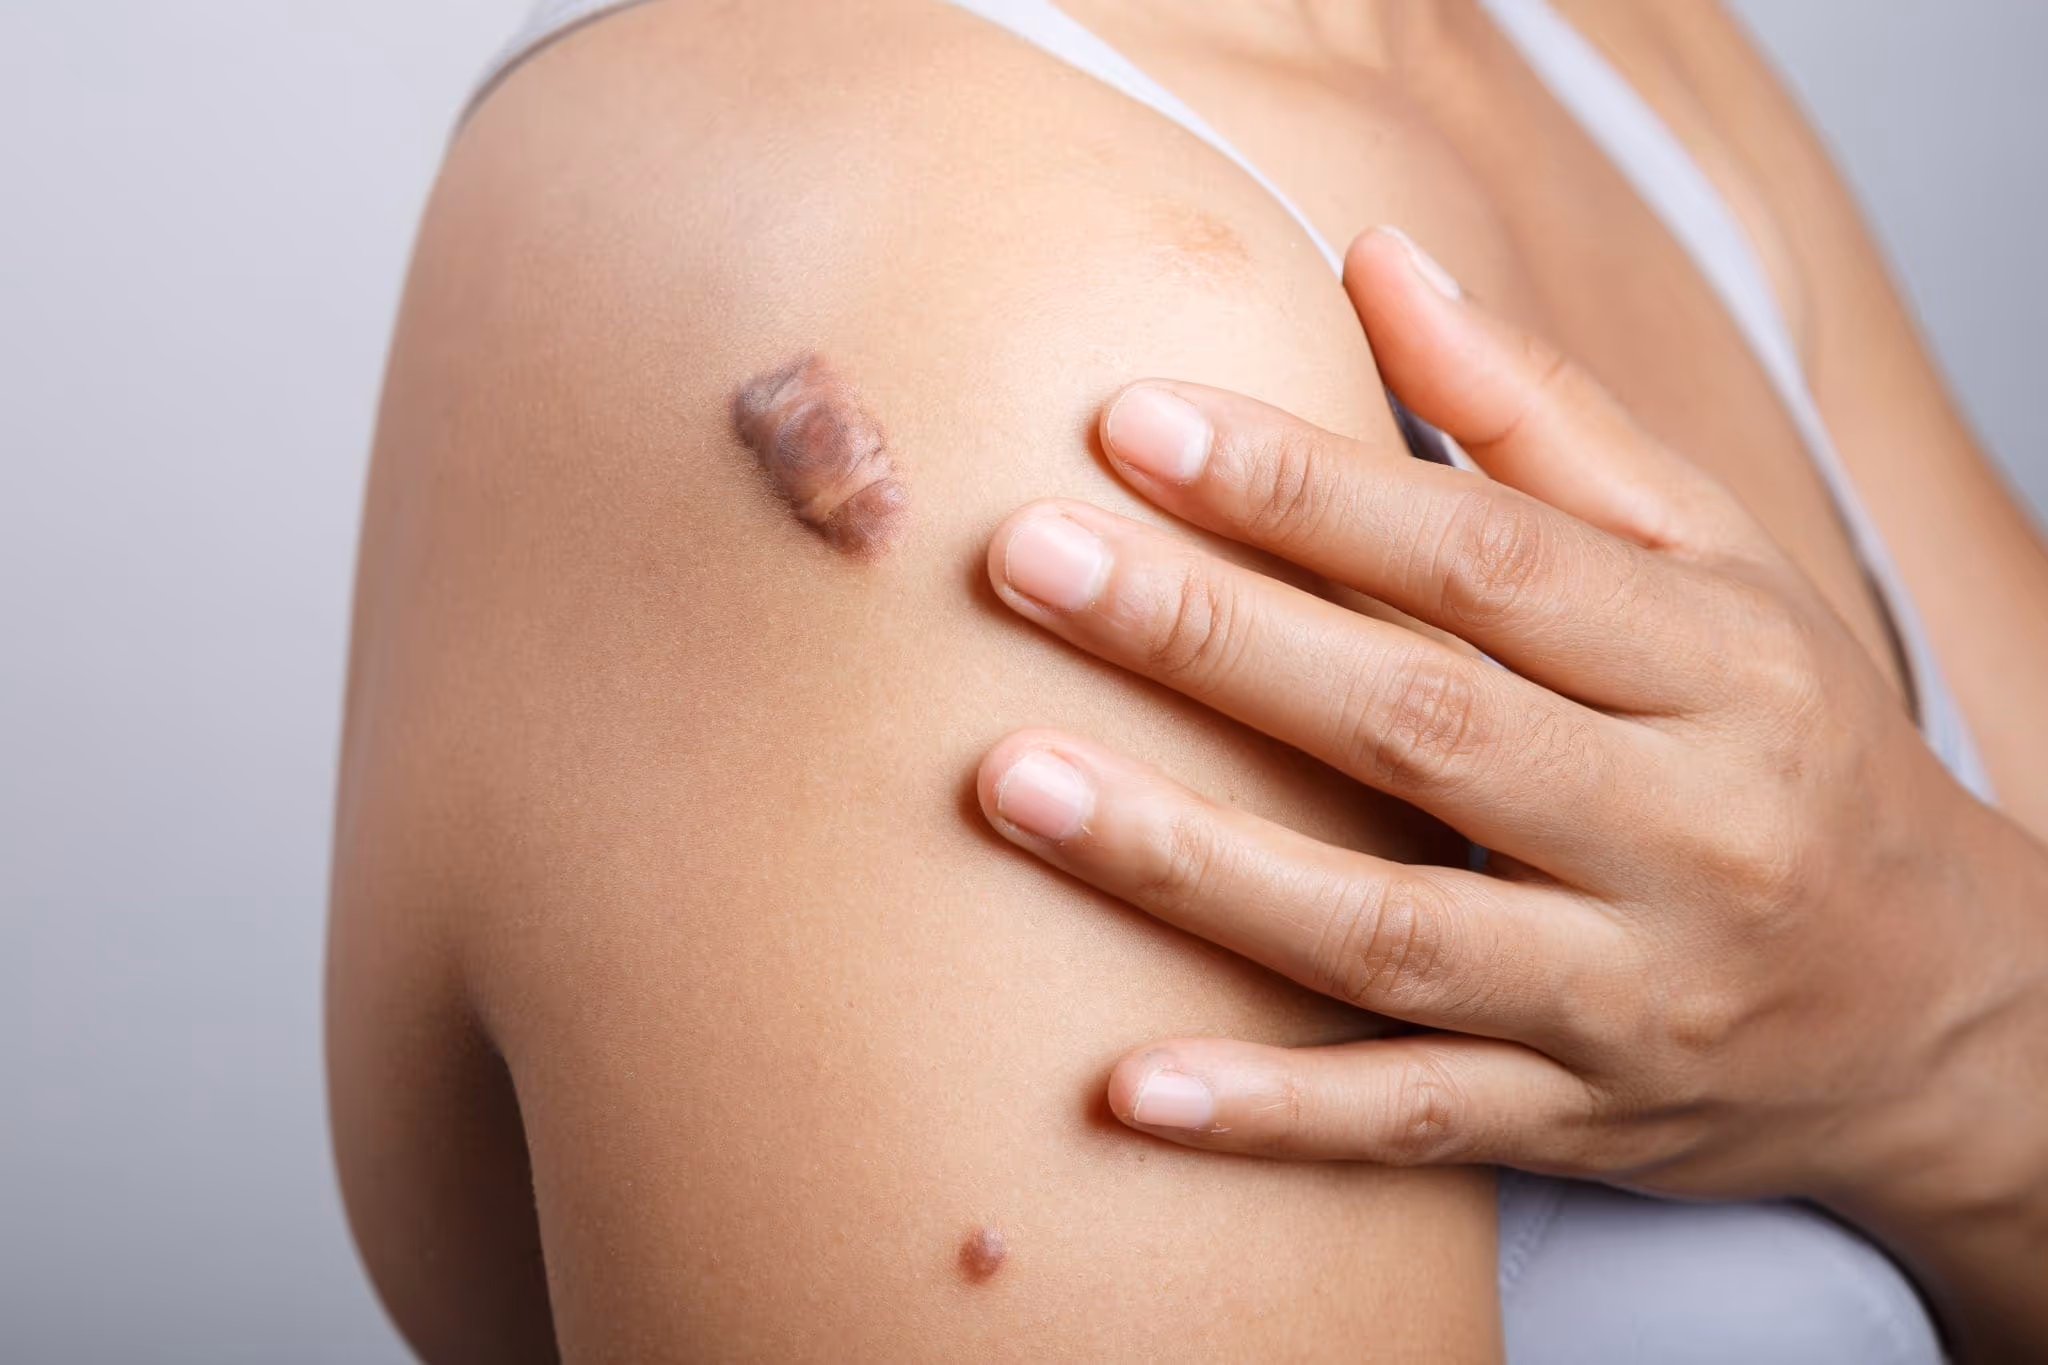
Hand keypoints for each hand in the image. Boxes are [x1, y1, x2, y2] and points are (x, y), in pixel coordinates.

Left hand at [974, 227, 2047, 1227]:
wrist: (1954, 1009)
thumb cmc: (1797, 745)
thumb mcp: (1720, 565)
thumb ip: (1542, 422)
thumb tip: (1379, 256)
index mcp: (1721, 664)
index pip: (1488, 559)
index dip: (1304, 489)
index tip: (1134, 424)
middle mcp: (1686, 830)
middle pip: (1423, 723)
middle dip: (1213, 640)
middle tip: (1026, 560)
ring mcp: (1629, 995)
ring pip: (1391, 932)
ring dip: (1193, 864)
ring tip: (1013, 783)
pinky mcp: (1581, 1120)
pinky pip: (1413, 1122)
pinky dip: (1273, 1111)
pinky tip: (1124, 1087)